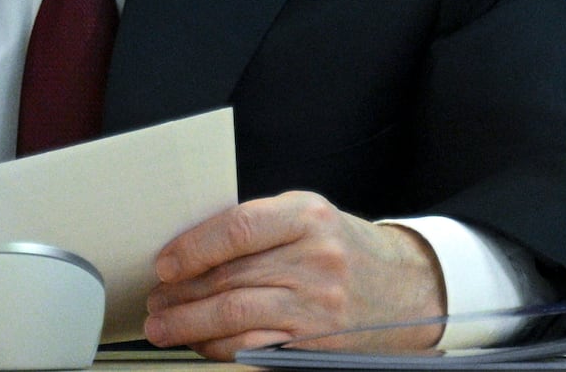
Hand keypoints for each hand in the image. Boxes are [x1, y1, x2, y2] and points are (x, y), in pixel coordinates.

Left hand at [144, 191, 446, 360]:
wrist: (410, 287)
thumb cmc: (344, 247)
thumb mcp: (308, 216)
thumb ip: (256, 227)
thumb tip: (188, 250)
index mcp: (307, 216)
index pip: (236, 229)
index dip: (192, 248)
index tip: (164, 264)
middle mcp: (316, 259)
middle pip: (230, 277)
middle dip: (182, 293)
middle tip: (155, 301)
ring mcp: (320, 305)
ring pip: (237, 316)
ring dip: (191, 324)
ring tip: (166, 325)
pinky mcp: (319, 343)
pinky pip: (257, 347)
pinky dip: (222, 348)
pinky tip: (203, 343)